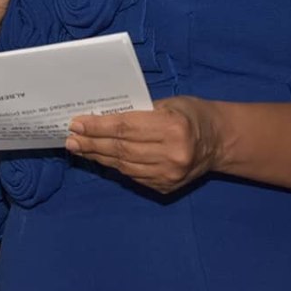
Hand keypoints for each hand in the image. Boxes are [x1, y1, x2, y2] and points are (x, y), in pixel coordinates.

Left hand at [65, 96, 223, 194]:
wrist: (220, 142)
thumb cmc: (191, 114)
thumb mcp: (168, 103)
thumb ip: (139, 111)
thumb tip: (102, 117)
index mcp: (172, 127)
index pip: (125, 128)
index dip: (97, 127)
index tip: (76, 124)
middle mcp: (172, 154)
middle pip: (121, 149)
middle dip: (92, 143)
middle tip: (70, 138)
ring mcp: (170, 175)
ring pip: (124, 165)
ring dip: (98, 156)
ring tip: (79, 148)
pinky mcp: (167, 187)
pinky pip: (133, 176)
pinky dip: (114, 166)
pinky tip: (100, 158)